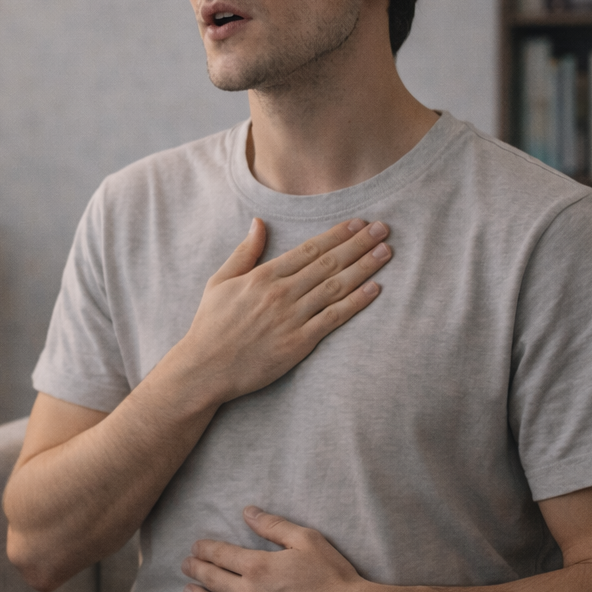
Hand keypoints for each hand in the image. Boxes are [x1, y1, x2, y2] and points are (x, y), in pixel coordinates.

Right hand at [160, 217, 391, 410]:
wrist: (205, 368)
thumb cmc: (210, 325)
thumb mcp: (219, 282)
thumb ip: (243, 252)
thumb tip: (259, 223)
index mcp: (262, 276)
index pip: (308, 249)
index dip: (336, 235)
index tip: (357, 223)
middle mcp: (280, 293)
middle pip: (328, 263)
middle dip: (358, 244)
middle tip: (382, 229)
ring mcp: (291, 318)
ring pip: (335, 287)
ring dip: (364, 268)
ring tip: (385, 252)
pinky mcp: (299, 343)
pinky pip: (333, 318)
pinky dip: (355, 302)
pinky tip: (374, 289)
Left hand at [182, 506, 373, 591]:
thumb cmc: (333, 578)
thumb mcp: (307, 540)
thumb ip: (273, 525)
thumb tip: (247, 511)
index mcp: (257, 566)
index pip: (219, 555)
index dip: (204, 549)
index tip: (195, 547)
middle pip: (211, 579)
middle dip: (195, 569)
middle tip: (185, 565)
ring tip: (188, 590)